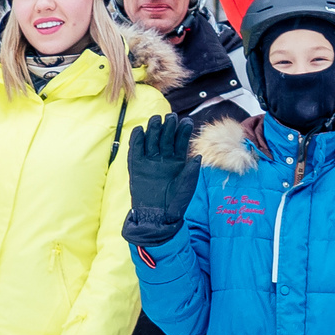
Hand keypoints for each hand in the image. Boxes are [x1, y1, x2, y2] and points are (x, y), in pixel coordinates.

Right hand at [124, 114, 198, 236]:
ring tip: (157, 119)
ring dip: (153, 130)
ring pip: (151, 141)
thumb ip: (191, 172)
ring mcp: (150, 161)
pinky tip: (139, 130)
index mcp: (178, 162)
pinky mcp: (136, 166)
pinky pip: (136, 150)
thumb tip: (198, 156)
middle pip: (166, 138)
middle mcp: (164, 159)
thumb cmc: (176, 204)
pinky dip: (136, 140)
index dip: (183, 132)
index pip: (181, 142)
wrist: (157, 217)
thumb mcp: (186, 187)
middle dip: (168, 127)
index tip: (187, 122)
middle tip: (171, 117)